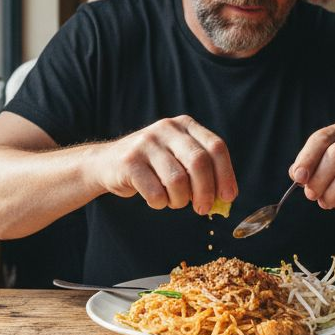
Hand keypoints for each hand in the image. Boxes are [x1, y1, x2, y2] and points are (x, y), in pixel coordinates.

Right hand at [97, 115, 237, 214]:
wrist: (106, 164)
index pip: (216, 147)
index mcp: (185, 125)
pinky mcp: (129, 161)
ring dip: (180, 201)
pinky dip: (160, 203)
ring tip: (174, 202)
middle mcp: (167, 128)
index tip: (228, 197)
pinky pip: (156, 192)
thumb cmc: (152, 166)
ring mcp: (146, 142)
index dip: (226, 174)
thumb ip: (201, 172)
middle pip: (199, 163)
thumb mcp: (178, 159)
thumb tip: (225, 198)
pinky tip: (156, 200)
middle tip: (203, 209)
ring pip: (178, 181)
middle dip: (206, 192)